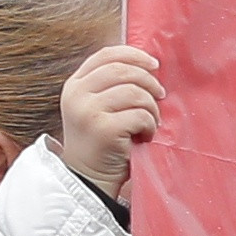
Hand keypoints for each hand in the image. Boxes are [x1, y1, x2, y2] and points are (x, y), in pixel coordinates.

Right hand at [58, 43, 162, 199]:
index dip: (134, 55)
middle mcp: (77, 94)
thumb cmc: (101, 143)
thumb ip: (111, 85)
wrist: (88, 180)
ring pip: (134, 92)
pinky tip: (145, 136)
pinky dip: (150, 125)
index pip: (106, 55)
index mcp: (75, 85)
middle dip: (148, 81)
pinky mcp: (103, 128)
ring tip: (150, 122)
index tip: (154, 64)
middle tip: (160, 96)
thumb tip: (148, 64)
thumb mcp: (97, 107)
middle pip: (123, 70)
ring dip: (151, 107)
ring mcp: (87, 111)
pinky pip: (140, 114)